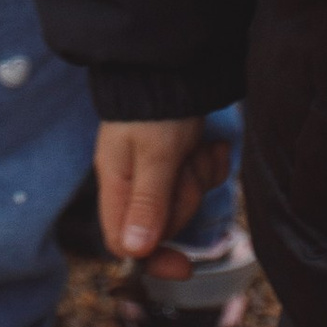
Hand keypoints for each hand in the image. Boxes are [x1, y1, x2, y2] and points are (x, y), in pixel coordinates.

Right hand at [95, 117, 232, 268]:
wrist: (174, 59)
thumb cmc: (156, 105)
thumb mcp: (155, 154)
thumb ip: (147, 202)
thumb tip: (134, 252)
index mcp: (118, 184)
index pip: (125, 244)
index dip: (154, 259)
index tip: (185, 266)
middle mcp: (134, 181)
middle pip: (165, 223)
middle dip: (184, 197)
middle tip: (186, 165)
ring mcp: (158, 169)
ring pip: (186, 199)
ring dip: (199, 175)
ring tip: (197, 146)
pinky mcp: (179, 157)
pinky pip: (199, 177)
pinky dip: (209, 162)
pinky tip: (209, 144)